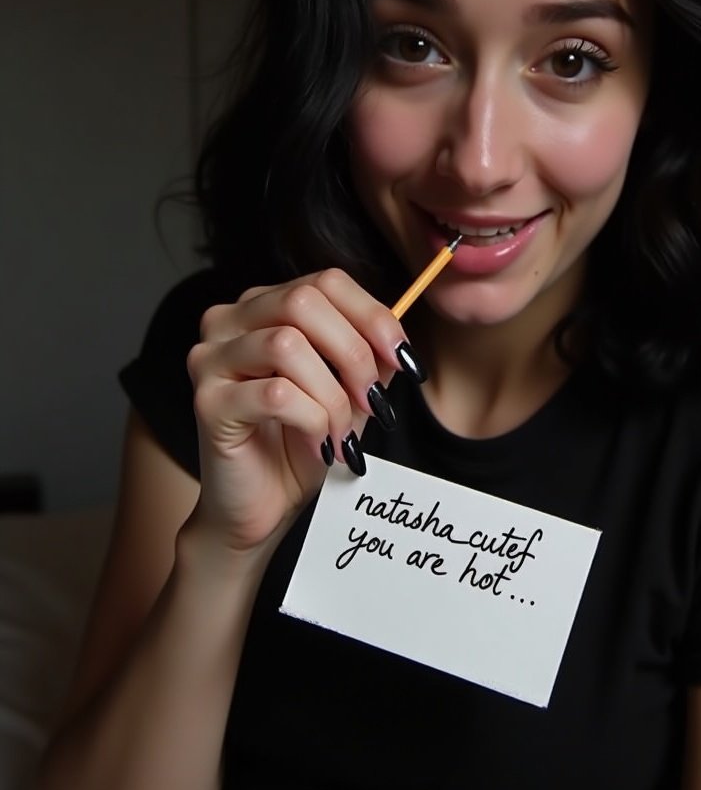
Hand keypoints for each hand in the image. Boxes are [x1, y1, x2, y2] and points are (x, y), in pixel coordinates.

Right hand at [185, 269, 415, 555]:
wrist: (263, 508)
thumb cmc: (301, 443)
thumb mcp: (348, 391)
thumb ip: (369, 356)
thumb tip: (396, 338)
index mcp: (264, 306)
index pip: (325, 281)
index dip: (372, 315)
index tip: (404, 358)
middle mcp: (228, 321)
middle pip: (303, 302)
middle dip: (354, 353)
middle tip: (374, 403)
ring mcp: (211, 358)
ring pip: (287, 345)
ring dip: (332, 395)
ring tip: (342, 433)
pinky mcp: (207, 402)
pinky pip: (276, 394)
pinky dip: (312, 420)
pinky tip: (319, 444)